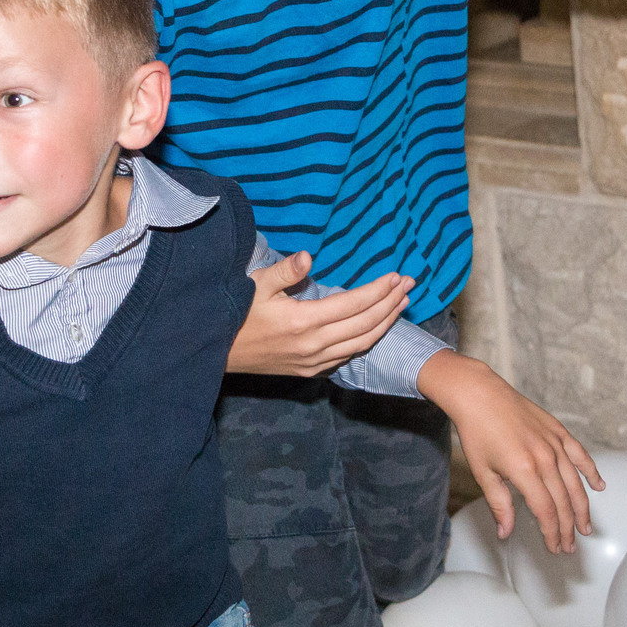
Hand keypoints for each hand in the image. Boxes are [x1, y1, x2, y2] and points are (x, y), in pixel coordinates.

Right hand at [227, 252, 413, 376]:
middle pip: (365, 323)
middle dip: (391, 303)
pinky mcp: (310, 370)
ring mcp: (314, 361)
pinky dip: (368, 339)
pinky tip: (377, 327)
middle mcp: (314, 345)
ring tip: (402, 304)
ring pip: (362, 342)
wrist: (216, 354)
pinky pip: (348, 355)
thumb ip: (285, 271)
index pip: (354, 303)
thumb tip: (309, 256)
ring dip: (386, 322)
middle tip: (410, 285)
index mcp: (303, 321)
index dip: (378, 290)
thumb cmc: (236, 313)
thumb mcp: (256, 285)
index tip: (397, 276)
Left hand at [419, 353, 602, 553]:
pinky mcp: (558, 431)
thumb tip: (506, 533)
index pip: (546, 511)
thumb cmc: (477, 433)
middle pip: (563, 502)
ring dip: (582, 508)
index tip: (554, 548)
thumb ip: (499, 504)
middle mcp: (544, 458)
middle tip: (570, 546)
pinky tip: (599, 486)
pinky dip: (591, 471)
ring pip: (575, 483)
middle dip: (567, 528)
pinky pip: (580, 454)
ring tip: (586, 528)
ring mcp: (554, 443)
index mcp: (524, 471)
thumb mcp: (483, 473)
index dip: (552, 533)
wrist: (480, 395)